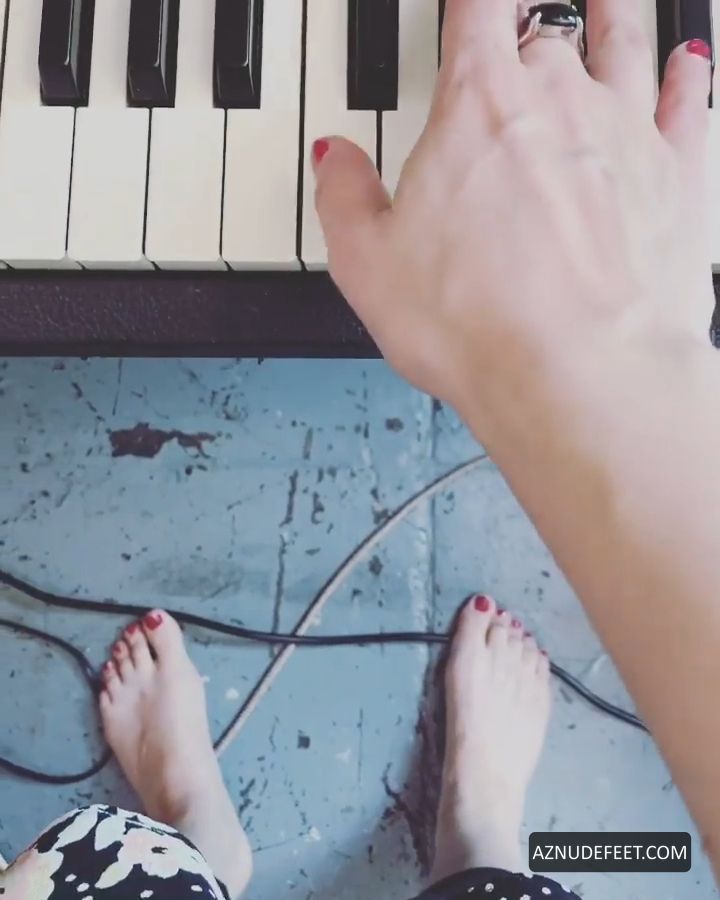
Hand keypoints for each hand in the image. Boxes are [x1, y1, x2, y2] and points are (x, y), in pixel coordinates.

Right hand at [313, 0, 714, 429]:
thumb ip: (344, 198)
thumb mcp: (366, 265)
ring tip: (605, 5)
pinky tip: (686, 68)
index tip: (466, 9)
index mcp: (478, 107)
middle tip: (520, 31)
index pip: (475, 10)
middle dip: (529, 27)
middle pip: (546, 31)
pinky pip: (688, 107)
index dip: (470, 3)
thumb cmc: (477, 323)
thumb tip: (335, 160)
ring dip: (614, 19)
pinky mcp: (679, 183)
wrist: (576, 374)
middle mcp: (559, 102)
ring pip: (625, 47)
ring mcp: (627, 136)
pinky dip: (687, 81)